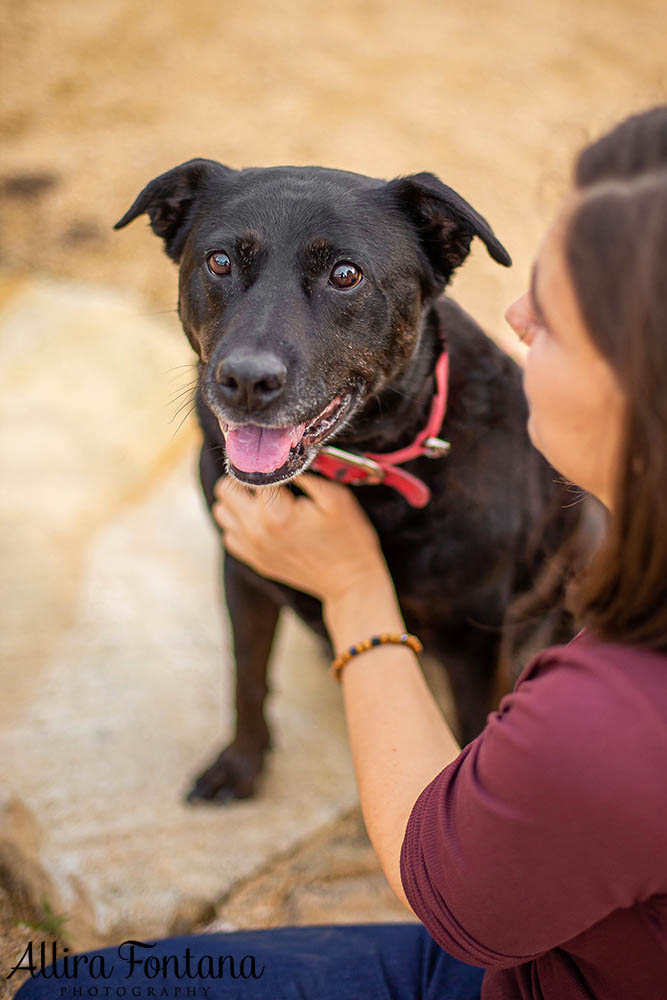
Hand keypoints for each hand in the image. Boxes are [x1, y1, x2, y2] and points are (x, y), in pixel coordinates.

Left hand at [212, 474, 388, 605]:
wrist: (351, 583)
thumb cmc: (349, 538)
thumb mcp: (336, 497)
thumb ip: (304, 473)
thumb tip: (282, 456)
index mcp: (275, 512)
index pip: (251, 471)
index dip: (266, 460)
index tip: (281, 460)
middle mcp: (255, 531)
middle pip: (226, 489)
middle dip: (246, 479)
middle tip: (272, 480)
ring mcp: (251, 549)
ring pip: (221, 511)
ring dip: (238, 500)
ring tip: (264, 499)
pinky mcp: (254, 561)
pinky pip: (229, 534)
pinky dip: (239, 523)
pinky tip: (262, 521)